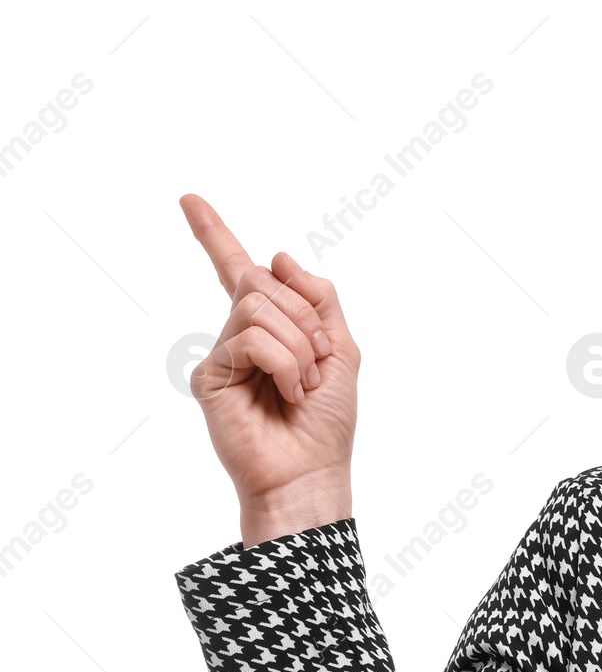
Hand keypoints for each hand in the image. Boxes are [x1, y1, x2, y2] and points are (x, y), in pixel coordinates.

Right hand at [179, 193, 357, 534]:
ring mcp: (223, 354)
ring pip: (258, 306)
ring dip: (298, 345)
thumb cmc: (327, 422)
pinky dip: (284, 364)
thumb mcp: (343, 350)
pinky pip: (251, 339)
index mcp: (272, 326)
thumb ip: (319, 298)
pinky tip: (287, 393)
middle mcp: (241, 334)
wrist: (312, 472)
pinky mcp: (209, 376)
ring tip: (302, 385)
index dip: (214, 234)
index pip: (240, 272)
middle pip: (261, 279)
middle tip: (318, 360)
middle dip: (303, 315)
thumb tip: (277, 255)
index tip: (189, 199)